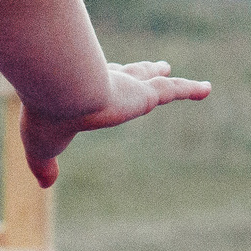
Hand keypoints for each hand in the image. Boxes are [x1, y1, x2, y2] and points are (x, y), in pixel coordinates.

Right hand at [19, 61, 209, 187]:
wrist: (61, 90)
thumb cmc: (47, 117)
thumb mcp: (42, 147)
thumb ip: (45, 163)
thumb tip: (45, 183)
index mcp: (81, 93)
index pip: (94, 86)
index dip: (103, 82)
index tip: (110, 76)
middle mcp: (105, 82)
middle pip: (126, 76)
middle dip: (136, 71)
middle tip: (149, 67)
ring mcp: (127, 87)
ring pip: (149, 79)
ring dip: (161, 76)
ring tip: (167, 69)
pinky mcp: (146, 94)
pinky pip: (173, 90)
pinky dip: (191, 90)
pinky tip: (208, 90)